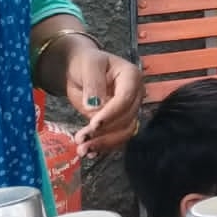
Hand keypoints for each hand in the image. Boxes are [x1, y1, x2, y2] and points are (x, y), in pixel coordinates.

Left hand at [64, 43, 143, 157]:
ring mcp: (128, 109)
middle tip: (81, 140)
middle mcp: (135, 94)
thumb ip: (92, 83)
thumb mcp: (88, 66)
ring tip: (83, 150)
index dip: (111, 113)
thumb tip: (94, 105)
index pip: (125, 98)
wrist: (81, 70)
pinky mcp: (119, 121)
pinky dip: (105, 146)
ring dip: (105, 143)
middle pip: (126, 118)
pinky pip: (117, 136)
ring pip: (124, 131)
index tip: (93, 124)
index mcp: (131, 77)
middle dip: (105, 132)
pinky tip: (91, 153)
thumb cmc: (86, 63)